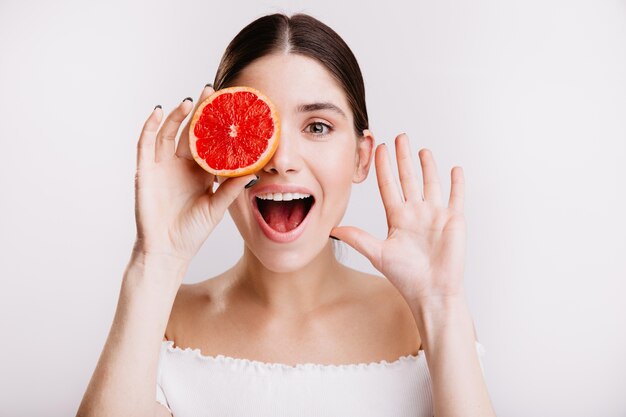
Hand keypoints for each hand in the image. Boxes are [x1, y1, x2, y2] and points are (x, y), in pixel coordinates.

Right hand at [133, 85, 256, 262]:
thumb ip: (231, 189)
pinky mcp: (145, 171)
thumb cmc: (192, 231)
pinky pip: (146, 143)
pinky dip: (151, 126)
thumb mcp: (216, 207)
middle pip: (190, 131)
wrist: (167, 250)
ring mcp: (162, 166)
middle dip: (199, 111)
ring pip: (169, 132)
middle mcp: (182, 165)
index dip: (217, 124)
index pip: (210, 141)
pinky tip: (160, 112)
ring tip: (190, 101)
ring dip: (177, 115)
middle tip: (210, 91)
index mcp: (201, 172)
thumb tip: (253, 172)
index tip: (229, 106)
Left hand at [331, 133, 466, 306]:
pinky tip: (454, 168)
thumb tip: (333, 229)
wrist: (431, 291)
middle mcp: (415, 213)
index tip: (379, 148)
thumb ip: (357, 238)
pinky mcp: (453, 220)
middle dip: (403, 158)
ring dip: (427, 166)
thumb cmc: (406, 277)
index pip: (388, 185)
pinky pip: (456, 196)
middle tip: (399, 137)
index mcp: (397, 218)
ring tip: (421, 150)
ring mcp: (434, 215)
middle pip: (408, 178)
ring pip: (430, 183)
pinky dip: (456, 183)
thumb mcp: (377, 253)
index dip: (384, 167)